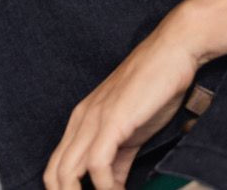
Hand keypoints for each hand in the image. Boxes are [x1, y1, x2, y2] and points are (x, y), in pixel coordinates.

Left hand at [43, 26, 199, 189]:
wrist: (173, 51)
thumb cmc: (155, 85)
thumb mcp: (131, 129)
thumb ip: (118, 158)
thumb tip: (113, 184)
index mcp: (81, 122)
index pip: (56, 170)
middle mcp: (81, 120)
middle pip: (54, 176)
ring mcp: (94, 119)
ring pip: (66, 174)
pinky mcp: (112, 120)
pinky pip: (96, 165)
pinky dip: (106, 188)